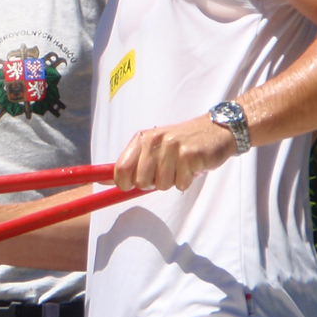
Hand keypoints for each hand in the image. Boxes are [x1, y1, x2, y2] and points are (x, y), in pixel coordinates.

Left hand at [114, 114, 239, 191]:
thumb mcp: (153, 147)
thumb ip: (131, 163)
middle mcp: (155, 140)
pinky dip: (187, 180)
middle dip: (153, 183)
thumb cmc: (181, 144)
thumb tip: (101, 179)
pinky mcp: (190, 155)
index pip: (121, 168)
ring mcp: (172, 147)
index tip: (129, 186)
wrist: (215, 130)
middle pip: (141, 181)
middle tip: (166, 170)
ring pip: (162, 185)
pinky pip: (181, 184)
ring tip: (181, 166)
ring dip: (173, 180)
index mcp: (142, 138)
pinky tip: (192, 166)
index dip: (123, 184)